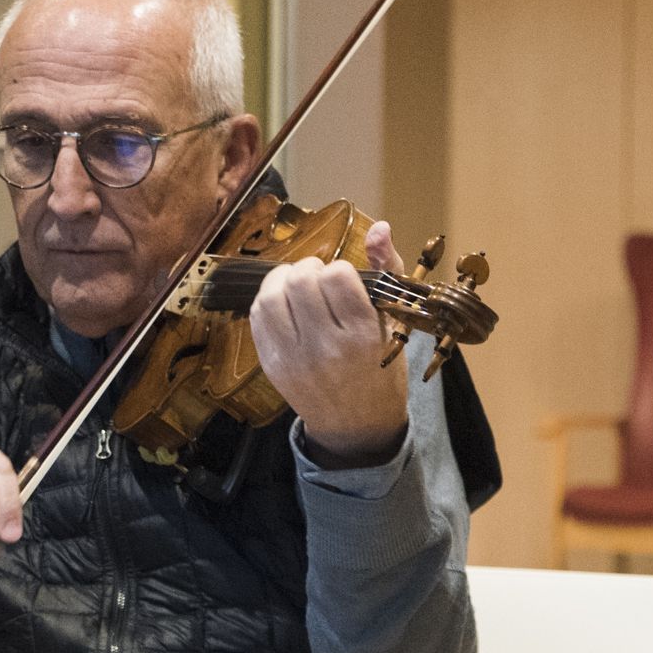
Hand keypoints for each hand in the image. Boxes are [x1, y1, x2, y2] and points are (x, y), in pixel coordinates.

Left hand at [250, 219, 413, 464]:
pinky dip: (268, 300)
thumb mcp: (395, 324)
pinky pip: (257, 316)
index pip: (337, 275)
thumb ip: (388, 271)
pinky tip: (284, 305)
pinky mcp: (271, 364)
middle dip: (310, 269)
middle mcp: (326, 348)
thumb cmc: (381, 370)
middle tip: (319, 280)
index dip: (340, 269)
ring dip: (284, 280)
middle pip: (301, 279)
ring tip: (299, 287)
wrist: (355, 426)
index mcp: (363, 337)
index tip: (345, 281)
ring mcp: (294, 358)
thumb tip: (380, 226)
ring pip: (272, 294)